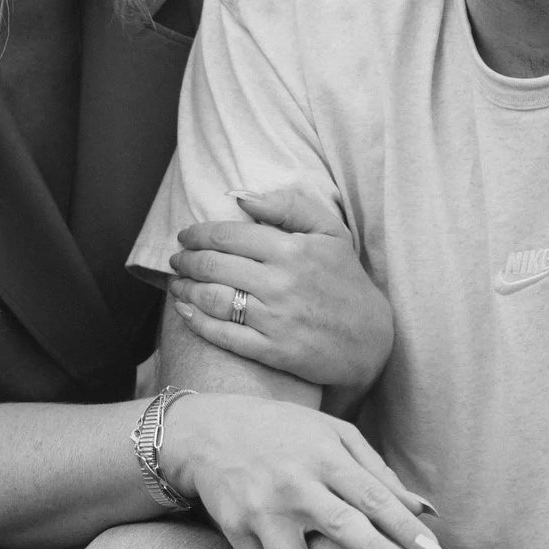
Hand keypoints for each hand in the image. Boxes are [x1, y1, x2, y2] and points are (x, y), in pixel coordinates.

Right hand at [164, 393, 442, 548]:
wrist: (211, 430)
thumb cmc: (287, 432)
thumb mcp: (334, 436)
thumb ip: (378, 472)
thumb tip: (426, 510)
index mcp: (324, 457)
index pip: (374, 496)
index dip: (405, 527)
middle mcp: (295, 485)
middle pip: (342, 528)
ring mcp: (263, 510)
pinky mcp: (236, 529)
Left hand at [170, 185, 396, 389]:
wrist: (371, 339)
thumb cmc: (346, 280)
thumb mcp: (330, 232)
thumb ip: (288, 207)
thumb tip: (242, 198)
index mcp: (291, 250)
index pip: (228, 236)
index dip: (198, 234)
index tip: (185, 236)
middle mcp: (280, 283)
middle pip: (214, 266)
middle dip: (186, 261)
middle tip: (177, 260)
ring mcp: (275, 319)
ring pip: (213, 299)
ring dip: (185, 289)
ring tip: (176, 285)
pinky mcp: (272, 351)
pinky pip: (223, 335)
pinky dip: (197, 322)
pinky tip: (185, 312)